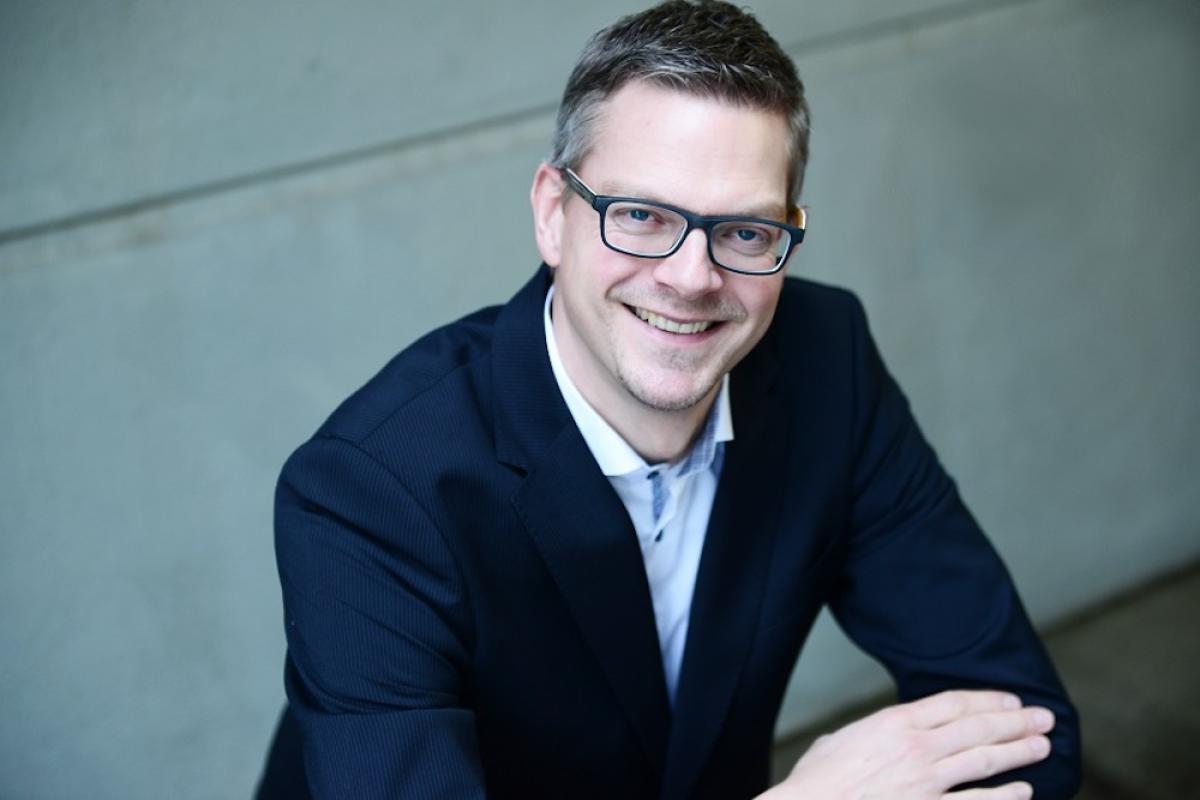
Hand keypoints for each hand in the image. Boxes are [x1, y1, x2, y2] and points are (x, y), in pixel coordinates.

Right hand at [760, 690, 1054, 798]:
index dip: (987, 700)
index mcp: (894, 722)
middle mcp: (917, 748)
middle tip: (1045, 718)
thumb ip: (867, 734)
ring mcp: (926, 782)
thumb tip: (875, 736)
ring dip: (1018, 753)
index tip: (1010, 701)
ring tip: (1042, 746)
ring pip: (984, 761)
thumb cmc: (817, 780)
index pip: (953, 703)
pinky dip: (1004, 797)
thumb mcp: (839, 740)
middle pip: (977, 728)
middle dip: (1016, 722)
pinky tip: (1024, 791)